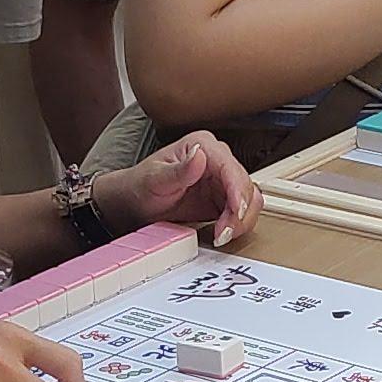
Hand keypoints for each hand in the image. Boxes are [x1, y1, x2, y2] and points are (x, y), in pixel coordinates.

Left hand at [93, 130, 263, 249]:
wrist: (133, 203)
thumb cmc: (140, 186)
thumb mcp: (155, 179)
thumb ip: (180, 170)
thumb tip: (200, 154)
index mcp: (203, 146)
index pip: (231, 168)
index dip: (238, 192)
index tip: (236, 213)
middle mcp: (217, 160)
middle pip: (245, 186)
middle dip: (240, 212)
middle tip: (224, 233)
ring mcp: (221, 180)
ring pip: (249, 200)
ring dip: (241, 220)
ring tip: (222, 235)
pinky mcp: (222, 198)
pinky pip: (241, 211)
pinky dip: (237, 224)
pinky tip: (222, 233)